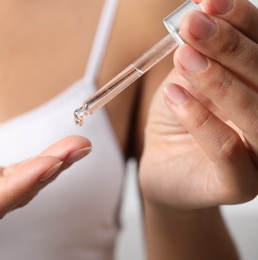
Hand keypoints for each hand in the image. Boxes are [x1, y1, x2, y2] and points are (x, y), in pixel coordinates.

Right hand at [0, 131, 90, 229]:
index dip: (19, 187)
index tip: (48, 163)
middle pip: (14, 196)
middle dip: (47, 173)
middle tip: (77, 148)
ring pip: (22, 185)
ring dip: (52, 166)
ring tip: (79, 145)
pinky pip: (19, 173)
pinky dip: (42, 161)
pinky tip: (64, 150)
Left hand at [139, 0, 257, 208]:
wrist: (163, 167)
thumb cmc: (178, 120)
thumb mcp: (186, 80)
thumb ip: (198, 55)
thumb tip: (201, 16)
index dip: (242, 21)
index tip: (207, 2)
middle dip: (229, 46)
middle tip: (194, 25)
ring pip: (256, 115)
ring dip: (219, 81)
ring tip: (184, 57)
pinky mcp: (240, 185)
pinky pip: (227, 152)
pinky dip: (201, 120)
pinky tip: (175, 96)